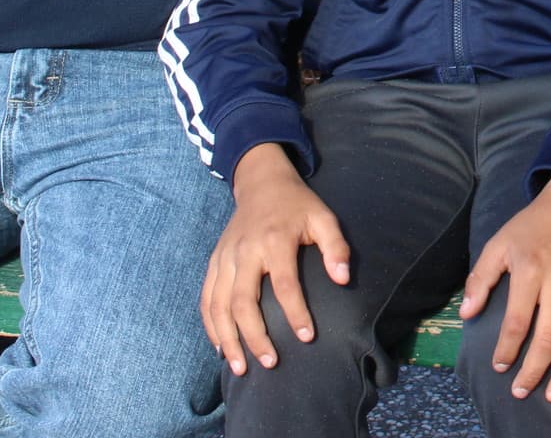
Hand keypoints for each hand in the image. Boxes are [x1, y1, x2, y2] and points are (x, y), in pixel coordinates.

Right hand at [204, 144, 348, 375]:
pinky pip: (206, 298)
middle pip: (243, 301)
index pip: (284, 284)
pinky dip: (210, 325)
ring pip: (218, 304)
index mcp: (274, 240)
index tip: (307, 337)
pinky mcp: (214, 262)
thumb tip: (343, 279)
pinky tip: (220, 347)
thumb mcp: (324, 218)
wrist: (262, 184)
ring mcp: (225, 257)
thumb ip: (336, 247)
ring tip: (240, 367)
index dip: (296, 313)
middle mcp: (245, 251)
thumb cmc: (298, 206)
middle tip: (270, 363)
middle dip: (254, 336)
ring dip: (227, 338)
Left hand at [461, 172, 550, 403]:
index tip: (500, 367)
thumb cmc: (533, 226)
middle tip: (521, 391)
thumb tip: (467, 314)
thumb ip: (480, 278)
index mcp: (530, 271)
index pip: (517, 322)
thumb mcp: (498, 243)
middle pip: (548, 338)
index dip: (507, 349)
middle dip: (533, 370)